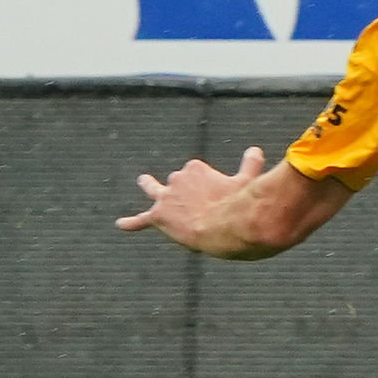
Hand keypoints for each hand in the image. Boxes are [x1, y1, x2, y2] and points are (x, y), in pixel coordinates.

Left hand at [117, 146, 266, 246]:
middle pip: (178, 182)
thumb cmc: (239, 204)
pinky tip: (121, 224)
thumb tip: (255, 150)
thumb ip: (250, 165)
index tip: (220, 198)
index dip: (208, 187)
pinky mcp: (159, 218)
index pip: (197, 174)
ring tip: (145, 181)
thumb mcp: (247, 182)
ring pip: (154, 190)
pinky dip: (132, 223)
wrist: (225, 227)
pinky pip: (141, 220)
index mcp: (195, 168)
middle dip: (186, 191)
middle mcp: (177, 179)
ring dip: (151, 186)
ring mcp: (166, 199)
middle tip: (202, 204)